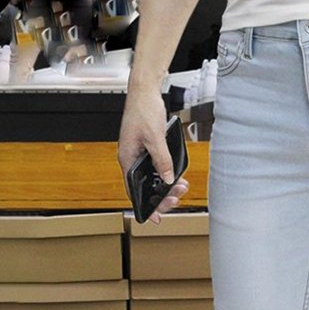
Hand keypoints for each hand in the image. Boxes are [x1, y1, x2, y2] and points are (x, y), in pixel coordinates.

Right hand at [118, 84, 189, 223]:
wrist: (145, 91)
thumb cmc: (143, 109)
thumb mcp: (155, 137)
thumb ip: (162, 159)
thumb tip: (168, 179)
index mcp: (127, 158)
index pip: (133, 190)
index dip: (143, 205)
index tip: (154, 218)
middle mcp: (132, 159)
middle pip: (145, 187)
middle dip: (161, 195)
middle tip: (175, 199)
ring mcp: (139, 155)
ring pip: (153, 178)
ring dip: (167, 185)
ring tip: (181, 187)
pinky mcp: (148, 150)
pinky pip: (158, 167)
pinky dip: (168, 173)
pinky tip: (178, 176)